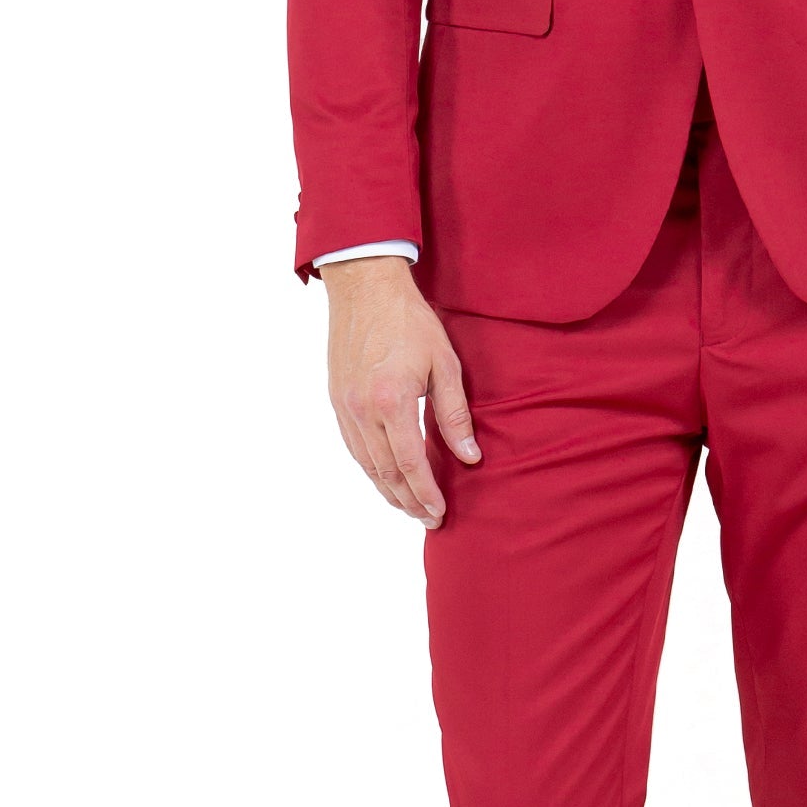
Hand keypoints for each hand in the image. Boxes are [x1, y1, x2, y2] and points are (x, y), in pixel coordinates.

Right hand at [320, 256, 477, 524]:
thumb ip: (455, 415)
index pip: (411, 464)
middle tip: (429, 519)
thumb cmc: (410, 321)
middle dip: (409, 502)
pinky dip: (371, 469)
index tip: (440, 513)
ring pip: (366, 465)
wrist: (365, 287)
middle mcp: (362, 411)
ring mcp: (345, 407)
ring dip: (388, 491)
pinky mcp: (337, 400)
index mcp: (391, 402)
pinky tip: (386, 477)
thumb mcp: (445, 364)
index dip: (426, 493)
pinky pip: (353, 448)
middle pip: (385, 474)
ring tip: (410, 507)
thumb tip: (469, 456)